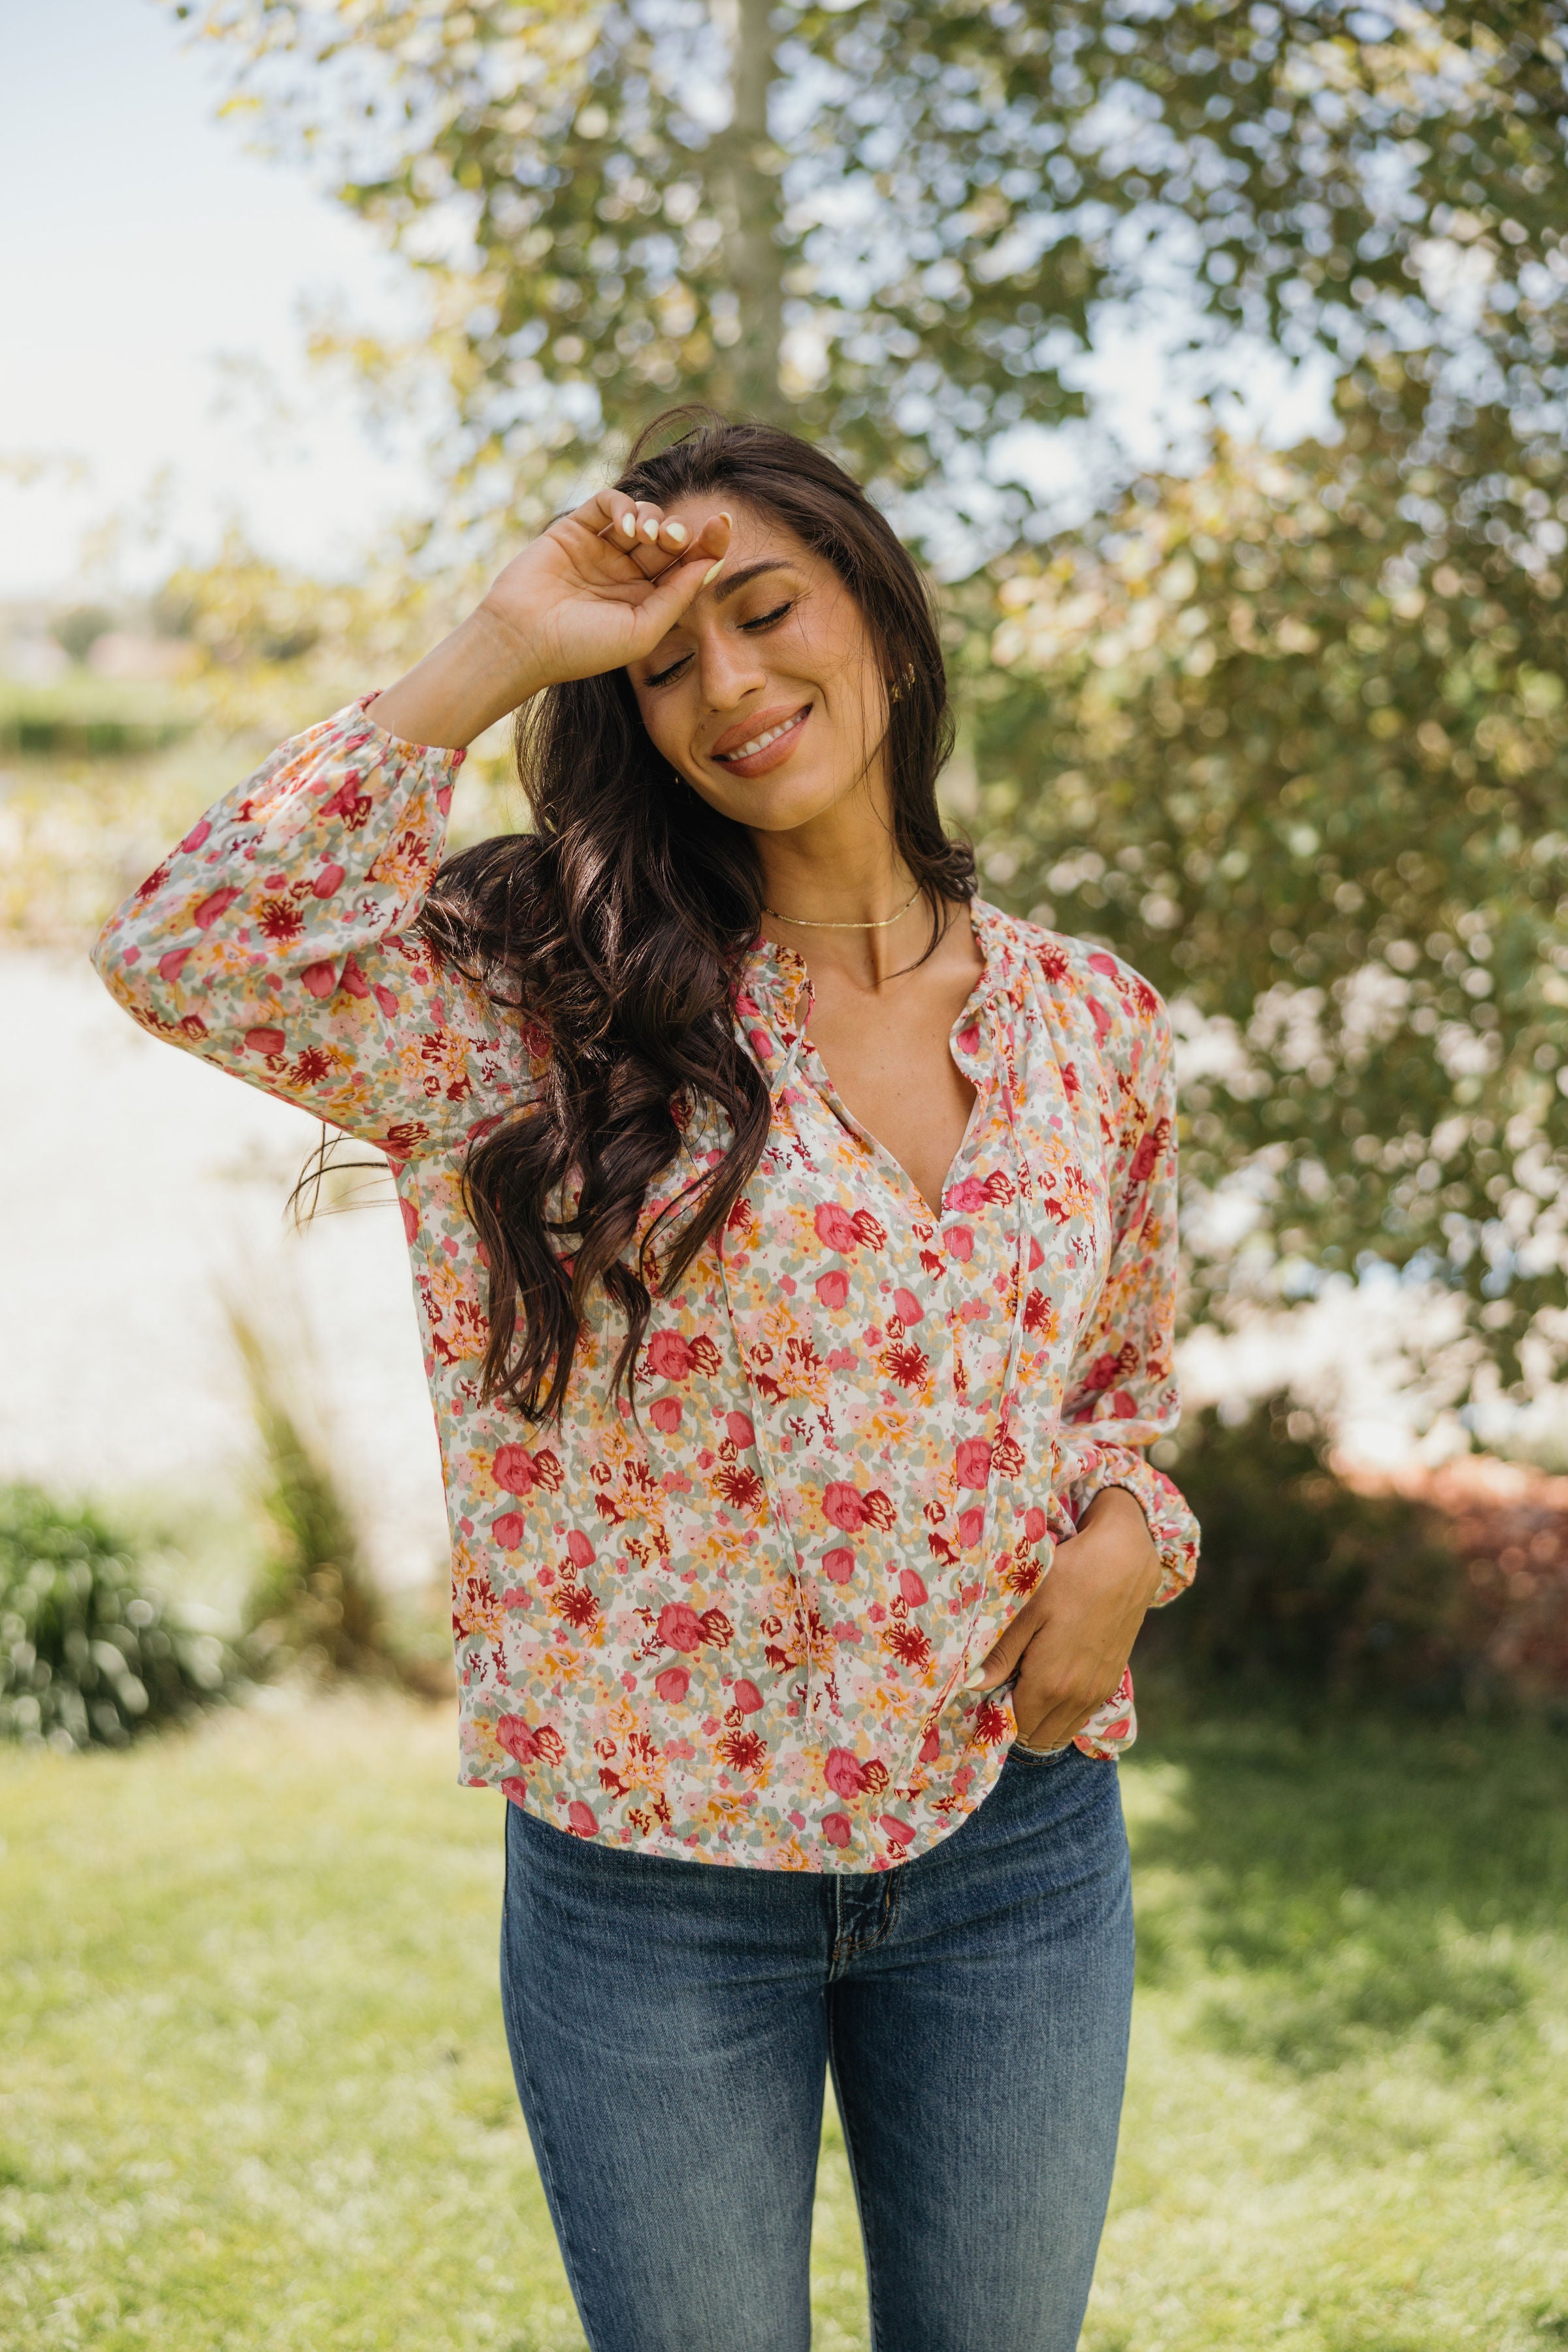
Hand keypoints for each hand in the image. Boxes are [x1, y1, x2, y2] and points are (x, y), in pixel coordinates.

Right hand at [480, 490, 732, 695]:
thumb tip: (711, 562)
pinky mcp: (575, 529)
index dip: (708, 543)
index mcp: (647, 601)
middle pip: (669, 539)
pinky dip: (625, 506)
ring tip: (646, 536)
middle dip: (680, 531)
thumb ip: (678, 596)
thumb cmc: (582, 648)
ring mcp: (602, 549)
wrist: (523, 640)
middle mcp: (627, 573)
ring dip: (654, 518)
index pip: (686, 565)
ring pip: (643, 516)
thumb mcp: (643, 630)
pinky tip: (627, 527)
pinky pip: (609, 503)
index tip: (723, 525)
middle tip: (674, 538)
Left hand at [967, 1488, 1161, 1749]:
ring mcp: (1097, 1693)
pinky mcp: (1111, 1683)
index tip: (987, 1692)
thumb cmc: (1069, 1578)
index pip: (1015, 1726)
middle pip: (1038, 1737)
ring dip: (1040, 1721)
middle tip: (1003, 1689)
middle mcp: (1075, 1698)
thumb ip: (1001, 1654)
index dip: (997, 1715)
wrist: (1123, 1562)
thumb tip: (972, 1686)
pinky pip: (1081, 1718)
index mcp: (1049, 1684)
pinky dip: (1062, 1713)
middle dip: (1017, 1723)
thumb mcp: (1027, 1610)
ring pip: (1061, 1732)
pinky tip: (1052, 1684)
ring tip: (1025, 1686)